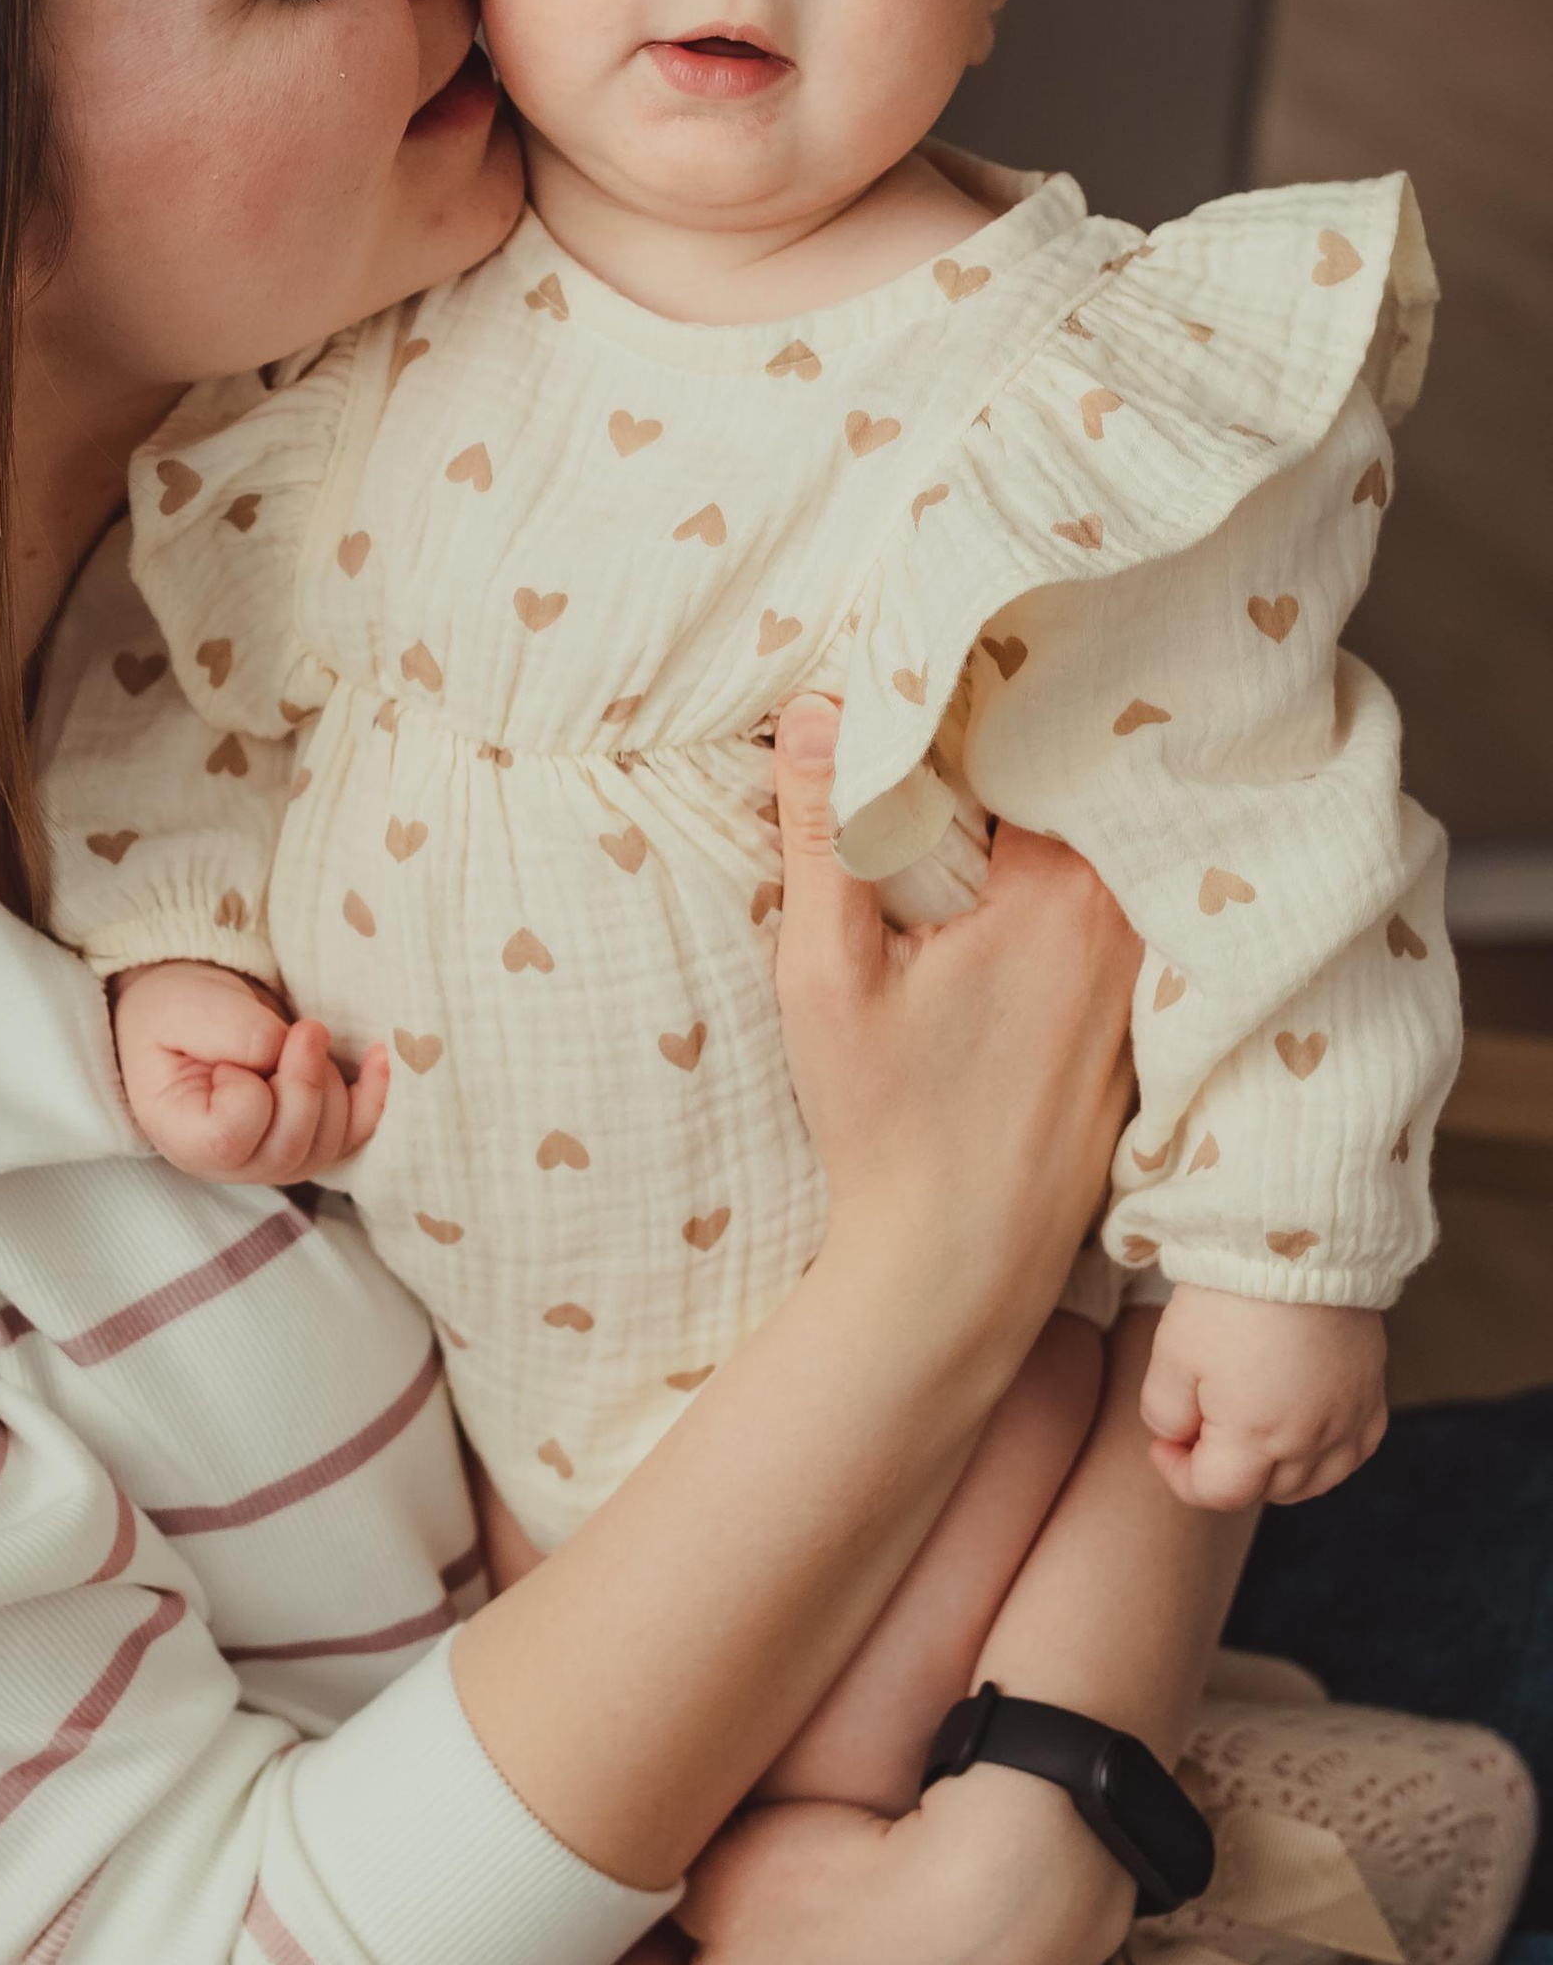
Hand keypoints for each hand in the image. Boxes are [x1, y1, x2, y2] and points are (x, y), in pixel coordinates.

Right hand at [110, 960, 387, 1182]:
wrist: (188, 1012)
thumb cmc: (175, 1012)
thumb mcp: (186, 1008)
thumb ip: (231, 1029)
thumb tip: (287, 1048)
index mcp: (184, 1136)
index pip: (233, 1136)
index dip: (245, 1087)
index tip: (228, 1057)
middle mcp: (230, 1164)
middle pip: (288, 1149)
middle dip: (306, 1082)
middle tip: (302, 1029)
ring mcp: (274, 1158)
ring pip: (327, 1145)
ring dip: (329, 1084)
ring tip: (304, 1037)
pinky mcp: (309, 1139)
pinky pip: (355, 1134)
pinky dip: (372, 1095)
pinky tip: (378, 1057)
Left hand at [607, 1765, 1135, 1964]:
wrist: (992, 1912)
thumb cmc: (840, 1892)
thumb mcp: (712, 1868)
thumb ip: (660, 1888)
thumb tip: (654, 1885)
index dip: (641, 1910)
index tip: (657, 1862)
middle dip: (710, 1951)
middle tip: (729, 1872)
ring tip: (808, 1898)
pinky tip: (866, 1933)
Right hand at [768, 697, 1137, 1308]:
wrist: (957, 1271)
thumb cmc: (889, 1127)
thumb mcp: (828, 972)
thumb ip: (825, 832)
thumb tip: (820, 707)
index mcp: (1065, 890)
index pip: (1026, 745)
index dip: (961, 714)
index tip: (908, 693)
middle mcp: (1130, 924)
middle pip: (1065, 799)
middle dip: (997, 768)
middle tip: (921, 744)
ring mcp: (1144, 980)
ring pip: (1088, 862)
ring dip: (1029, 836)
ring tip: (949, 820)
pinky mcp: (1139, 1028)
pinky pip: (1103, 926)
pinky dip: (1057, 904)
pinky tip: (993, 919)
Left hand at [1140, 1289, 1387, 1510]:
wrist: (1299, 1245)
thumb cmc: (1230, 1299)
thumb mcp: (1173, 1353)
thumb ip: (1165, 1411)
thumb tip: (1178, 1436)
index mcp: (1256, 1436)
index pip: (1218, 1493)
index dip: (1180, 1476)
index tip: (1162, 1446)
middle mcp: (1310, 1440)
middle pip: (1265, 1491)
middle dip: (1225, 1472)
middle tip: (1200, 1430)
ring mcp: (1348, 1421)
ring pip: (1313, 1481)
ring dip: (1275, 1473)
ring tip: (1247, 1434)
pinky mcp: (1372, 1396)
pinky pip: (1354, 1452)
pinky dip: (1326, 1456)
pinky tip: (1303, 1432)